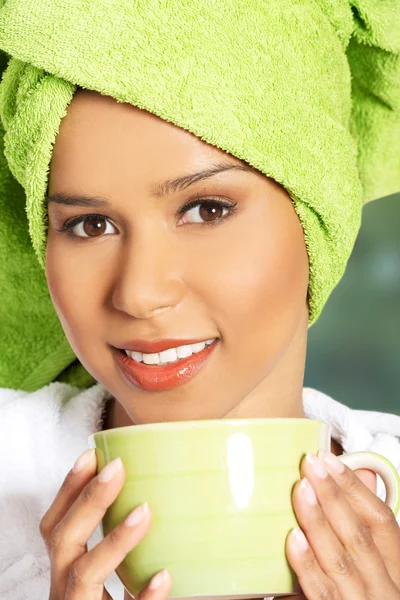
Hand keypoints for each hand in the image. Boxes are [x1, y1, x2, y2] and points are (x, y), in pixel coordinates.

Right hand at [39, 449, 171, 598]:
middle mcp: (65, 591)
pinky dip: (143, 596)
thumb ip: (126, 546)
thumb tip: (160, 492)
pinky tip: (164, 575)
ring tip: (144, 511)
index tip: (91, 454)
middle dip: (88, 501)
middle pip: (63, 543)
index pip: (55, 526)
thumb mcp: (115, 576)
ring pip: (84, 575)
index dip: (68, 490)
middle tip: (117, 467)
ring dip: (113, 541)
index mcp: (65, 573)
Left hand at [281, 451, 399, 598]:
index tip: (331, 460)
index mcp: (396, 569)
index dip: (356, 488)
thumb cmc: (368, 598)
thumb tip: (361, 480)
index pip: (382, 520)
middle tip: (311, 464)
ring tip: (301, 490)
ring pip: (342, 560)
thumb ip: (364, 530)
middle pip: (360, 535)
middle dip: (334, 496)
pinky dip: (307, 566)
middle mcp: (386, 587)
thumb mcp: (375, 567)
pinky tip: (293, 540)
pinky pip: (323, 593)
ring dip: (319, 522)